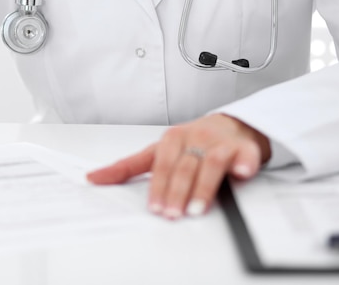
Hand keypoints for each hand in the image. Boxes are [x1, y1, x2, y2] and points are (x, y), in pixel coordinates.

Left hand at [86, 114, 270, 218]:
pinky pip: (245, 156)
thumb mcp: (157, 152)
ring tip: (196, 209)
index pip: (161, 165)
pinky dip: (244, 164)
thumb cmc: (190, 142)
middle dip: (177, 192)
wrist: (231, 125)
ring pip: (210, 164)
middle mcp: (194, 138)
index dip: (158, 187)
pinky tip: (241, 173)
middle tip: (172, 214)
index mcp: (171, 140)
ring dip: (203, 188)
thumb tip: (93, 178)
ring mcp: (219, 142)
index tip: (154, 207)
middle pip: (184, 167)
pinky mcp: (244, 148)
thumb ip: (128, 167)